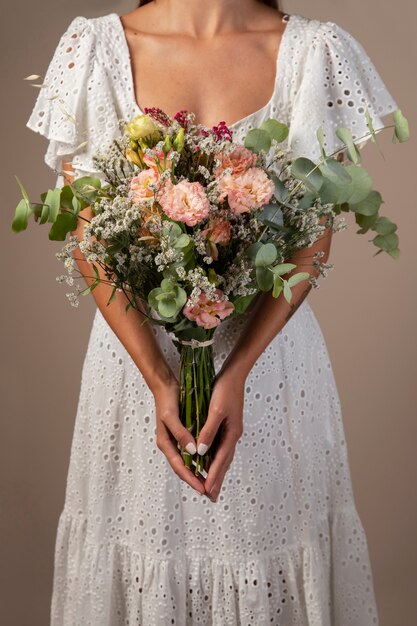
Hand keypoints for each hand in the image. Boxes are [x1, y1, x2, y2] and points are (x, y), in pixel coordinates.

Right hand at [153, 379, 205, 495]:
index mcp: (165, 444)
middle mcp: (170, 445)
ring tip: (211, 481)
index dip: (191, 479)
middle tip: (209, 492)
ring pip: (188, 462)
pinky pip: (191, 452)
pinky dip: (200, 459)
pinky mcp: (182, 434)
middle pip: (183, 469)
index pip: (179, 467)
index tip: (202, 489)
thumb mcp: (172, 417)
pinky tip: (209, 462)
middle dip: (195, 481)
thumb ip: (181, 434)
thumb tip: (192, 452)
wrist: (165, 387)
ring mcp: (175, 440)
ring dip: (198, 472)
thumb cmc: (167, 401)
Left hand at [196, 371, 244, 502]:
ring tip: (211, 486)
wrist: (234, 374)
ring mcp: (231, 430)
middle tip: (211, 498)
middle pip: (224, 462)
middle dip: (217, 480)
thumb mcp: (215, 410)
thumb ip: (208, 431)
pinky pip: (221, 448)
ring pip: (223, 456)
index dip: (213, 476)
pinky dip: (216, 459)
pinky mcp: (227, 425)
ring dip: (217, 471)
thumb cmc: (225, 390)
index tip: (207, 491)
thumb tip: (201, 452)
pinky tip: (210, 462)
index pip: (220, 460)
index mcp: (231, 433)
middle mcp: (233, 434)